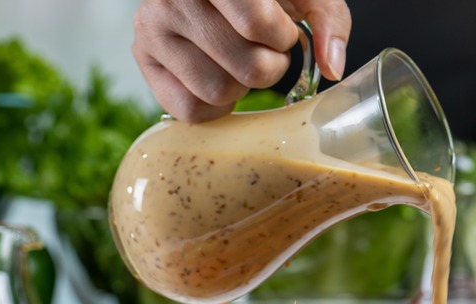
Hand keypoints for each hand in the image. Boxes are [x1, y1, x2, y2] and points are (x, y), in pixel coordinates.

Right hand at [132, 0, 350, 121]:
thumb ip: (327, 22)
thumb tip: (333, 67)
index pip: (257, 24)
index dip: (282, 38)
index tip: (280, 31)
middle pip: (247, 68)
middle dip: (269, 66)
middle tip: (262, 49)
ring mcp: (152, 28)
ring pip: (218, 92)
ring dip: (242, 86)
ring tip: (239, 60)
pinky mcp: (143, 59)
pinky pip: (189, 109)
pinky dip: (215, 105)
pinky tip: (220, 76)